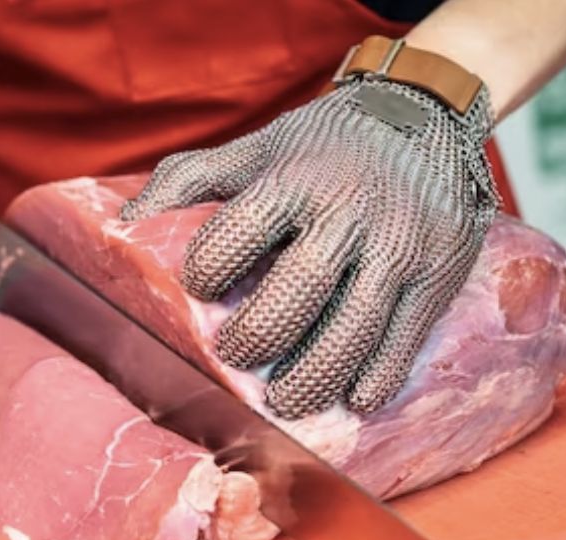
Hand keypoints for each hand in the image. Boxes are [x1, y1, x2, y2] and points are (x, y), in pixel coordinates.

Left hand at [122, 79, 499, 418]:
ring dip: (314, 376)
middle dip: (258, 337)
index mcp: (292, 179)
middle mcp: (349, 211)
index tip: (202, 291)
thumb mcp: (255, 147)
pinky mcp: (441, 272)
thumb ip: (187, 180)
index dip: (209, 271)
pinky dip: (378, 374)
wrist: (426, 112)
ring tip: (286, 402)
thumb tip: (125, 223)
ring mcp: (400, 244)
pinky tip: (354, 397)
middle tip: (237, 357)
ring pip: (354, 327)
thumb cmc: (322, 144)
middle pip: (297, 292)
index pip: (237, 234)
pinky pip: (406, 336)